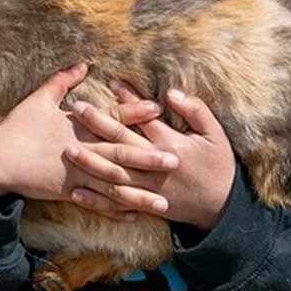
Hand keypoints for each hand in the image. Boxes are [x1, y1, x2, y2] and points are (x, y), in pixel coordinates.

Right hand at [0, 65, 174, 205]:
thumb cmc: (16, 127)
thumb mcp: (39, 99)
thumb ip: (62, 81)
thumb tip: (83, 63)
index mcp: (77, 125)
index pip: (112, 117)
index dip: (135, 114)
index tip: (159, 110)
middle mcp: (82, 148)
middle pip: (121, 152)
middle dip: (149, 157)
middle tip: (176, 160)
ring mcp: (76, 172)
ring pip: (114, 183)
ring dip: (140, 192)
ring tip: (164, 200)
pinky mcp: (68, 190)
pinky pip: (96, 201)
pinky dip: (115, 209)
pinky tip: (133, 214)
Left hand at [66, 88, 235, 230]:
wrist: (223, 206)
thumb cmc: (218, 165)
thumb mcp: (215, 135)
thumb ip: (196, 111)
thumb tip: (171, 93)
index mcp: (171, 145)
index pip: (143, 118)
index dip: (127, 100)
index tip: (111, 83)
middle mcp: (155, 166)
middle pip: (121, 143)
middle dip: (97, 124)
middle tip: (76, 109)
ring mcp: (148, 187)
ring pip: (113, 174)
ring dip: (90, 162)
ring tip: (67, 149)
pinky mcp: (145, 204)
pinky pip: (116, 201)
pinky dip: (97, 199)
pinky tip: (76, 192)